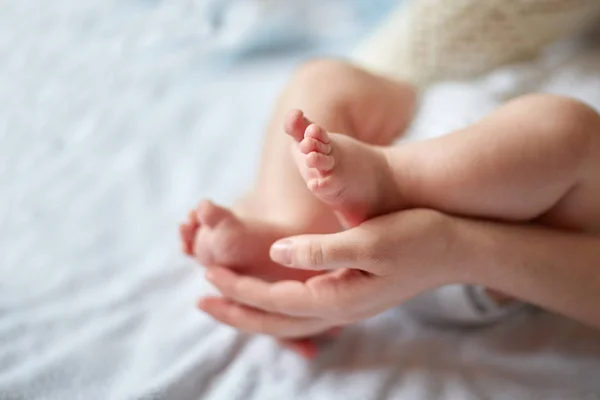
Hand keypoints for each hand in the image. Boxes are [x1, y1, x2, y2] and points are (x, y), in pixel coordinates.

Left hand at [199, 209, 466, 344]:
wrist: (456, 248)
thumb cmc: (416, 237)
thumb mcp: (368, 239)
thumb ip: (320, 250)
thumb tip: (277, 252)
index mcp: (338, 296)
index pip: (274, 299)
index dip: (239, 288)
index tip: (207, 275)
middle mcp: (339, 308)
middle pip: (275, 320)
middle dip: (237, 310)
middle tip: (201, 301)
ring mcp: (347, 305)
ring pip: (288, 318)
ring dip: (254, 310)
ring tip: (225, 300)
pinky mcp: (353, 294)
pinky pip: (303, 310)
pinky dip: (278, 305)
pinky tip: (271, 294)